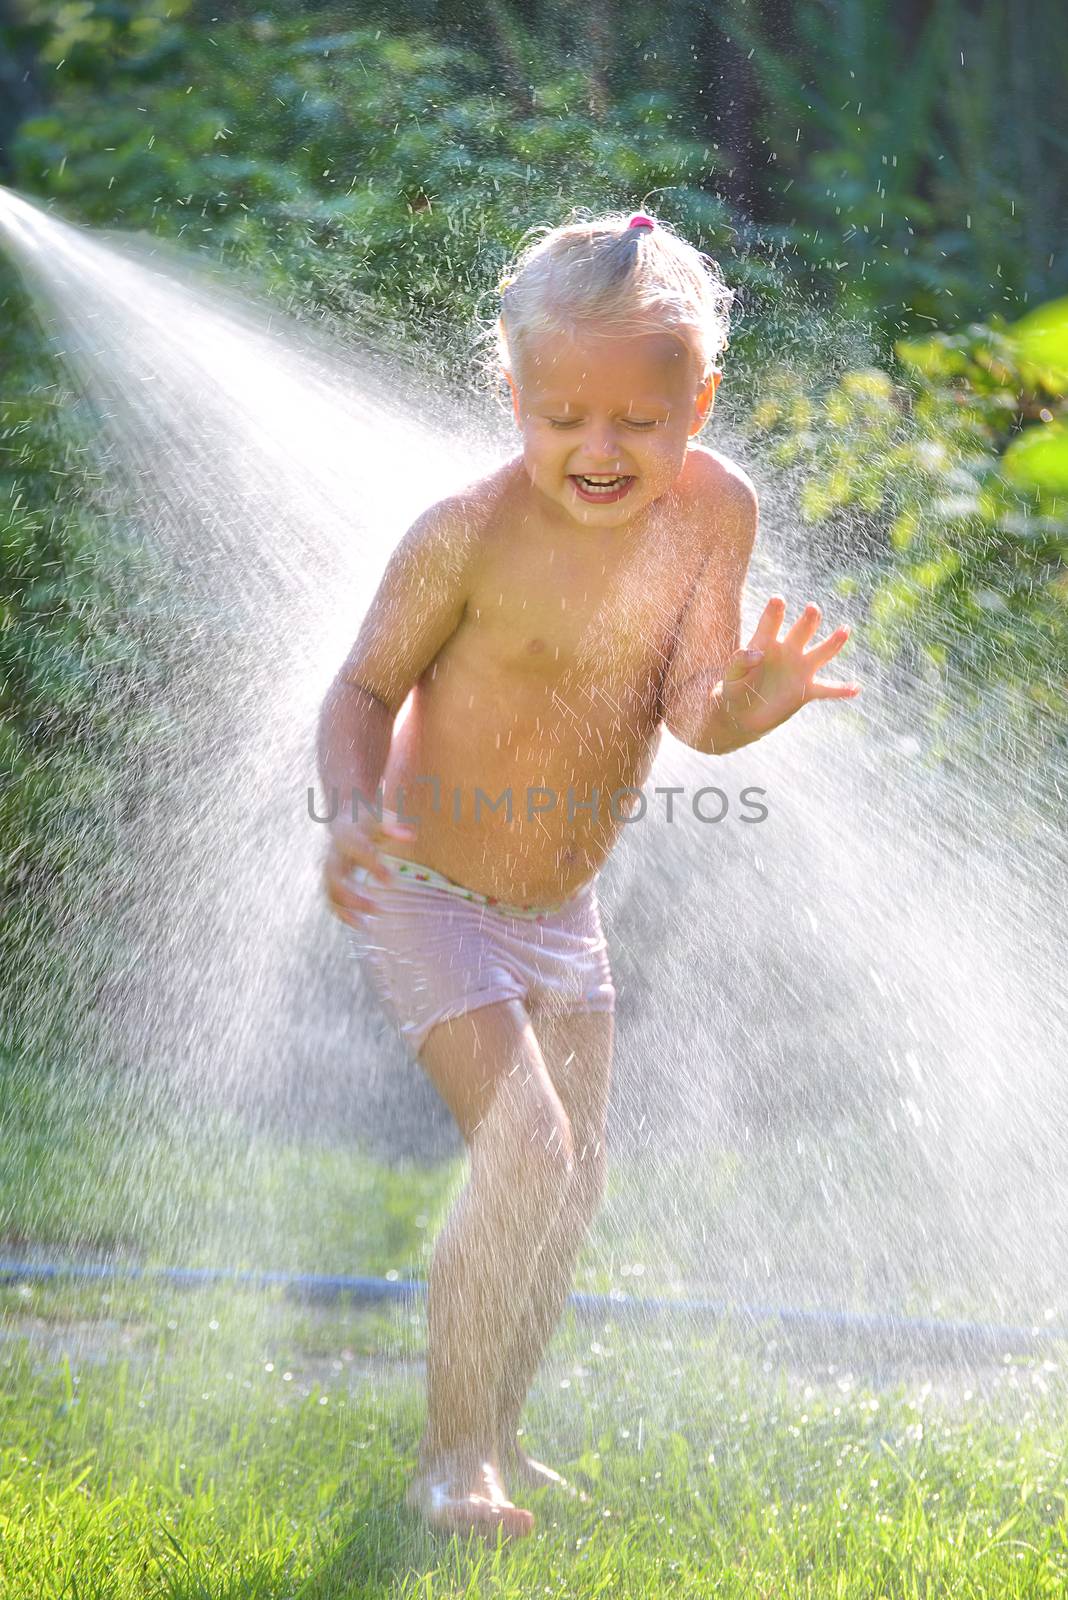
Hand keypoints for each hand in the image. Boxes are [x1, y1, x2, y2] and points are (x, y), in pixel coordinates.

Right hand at [322, 808, 416, 926]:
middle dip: (351, 893)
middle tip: (375, 908)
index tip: (391, 880)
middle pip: (334, 875)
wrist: (346, 820)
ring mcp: (330, 868)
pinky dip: (342, 914)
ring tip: (365, 924)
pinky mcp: (331, 881)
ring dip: (345, 909)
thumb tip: (410, 835)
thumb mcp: (380, 817)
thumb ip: (393, 826)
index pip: (355, 849)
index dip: (371, 864)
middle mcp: (333, 852)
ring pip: (329, 891)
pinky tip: (360, 925)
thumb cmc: (368, 822)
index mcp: (345, 833)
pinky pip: (331, 900)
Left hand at [717, 597, 860, 738]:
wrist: (743, 715)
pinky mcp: (806, 691)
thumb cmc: (735, 688)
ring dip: (833, 643)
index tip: (777, 600)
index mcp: (766, 643)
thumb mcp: (731, 675)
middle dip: (808, 620)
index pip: (771, 623)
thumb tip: (757, 653)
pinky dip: (841, 690)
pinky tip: (856, 688)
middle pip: (802, 631)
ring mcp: (800, 670)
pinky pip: (827, 689)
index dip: (774, 612)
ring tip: (844, 630)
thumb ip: (740, 661)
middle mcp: (788, 651)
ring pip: (821, 653)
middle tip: (812, 609)